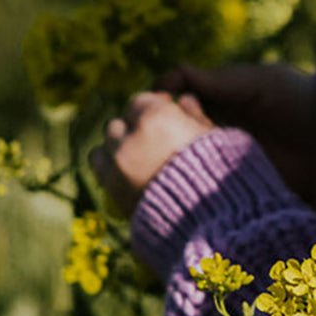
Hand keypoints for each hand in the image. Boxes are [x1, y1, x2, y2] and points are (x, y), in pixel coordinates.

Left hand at [90, 92, 213, 217]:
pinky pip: (98, 164)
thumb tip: (185, 99)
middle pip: (120, 121)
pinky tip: (128, 171)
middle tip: (153, 140)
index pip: (141, 101)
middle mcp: (131, 136)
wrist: (206, 216)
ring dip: (118, 145)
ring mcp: (117, 163)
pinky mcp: (111, 186)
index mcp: (157, 117)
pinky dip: (109, 164)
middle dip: (134, 127)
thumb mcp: (214, 138)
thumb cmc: (217, 170)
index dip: (154, 107)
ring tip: (138, 157)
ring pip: (105, 142)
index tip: (165, 115)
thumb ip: (195, 116)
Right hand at [153, 63, 315, 204]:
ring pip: (178, 149)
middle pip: (170, 122)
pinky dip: (186, 172)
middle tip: (167, 127)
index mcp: (222, 95)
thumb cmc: (301, 100)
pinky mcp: (229, 176)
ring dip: (171, 149)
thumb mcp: (262, 82)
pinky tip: (185, 169)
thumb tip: (174, 74)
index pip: (176, 92)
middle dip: (160, 124)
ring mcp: (221, 150)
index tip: (158, 100)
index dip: (162, 95)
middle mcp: (216, 122)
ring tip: (181, 147)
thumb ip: (221, 80)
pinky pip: (199, 175)